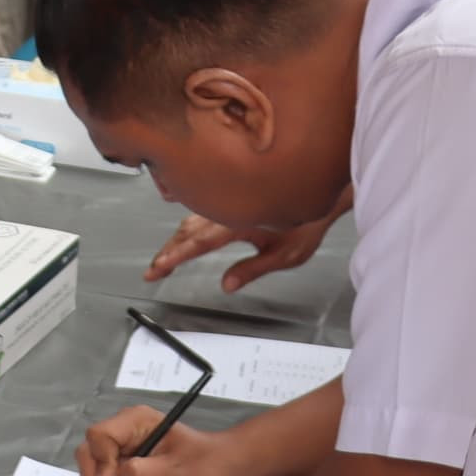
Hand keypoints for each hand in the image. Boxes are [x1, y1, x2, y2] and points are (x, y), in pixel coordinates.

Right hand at [74, 406, 239, 475]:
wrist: (221, 469)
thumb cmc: (202, 466)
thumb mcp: (172, 473)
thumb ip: (137, 475)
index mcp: (135, 420)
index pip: (98, 436)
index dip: (100, 463)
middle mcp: (125, 428)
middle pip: (90, 449)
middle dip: (99, 475)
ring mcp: (124, 445)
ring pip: (95, 464)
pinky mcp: (127, 460)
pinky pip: (107, 474)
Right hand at [143, 198, 344, 293]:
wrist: (322, 192)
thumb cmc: (308, 224)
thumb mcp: (285, 255)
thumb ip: (253, 268)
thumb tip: (228, 284)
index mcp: (238, 223)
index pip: (198, 243)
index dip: (176, 257)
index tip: (158, 268)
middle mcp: (229, 210)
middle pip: (188, 232)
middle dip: (168, 252)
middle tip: (154, 270)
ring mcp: (228, 204)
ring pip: (192, 221)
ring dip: (176, 240)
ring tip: (165, 257)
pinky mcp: (232, 201)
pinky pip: (202, 213)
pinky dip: (188, 227)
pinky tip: (185, 232)